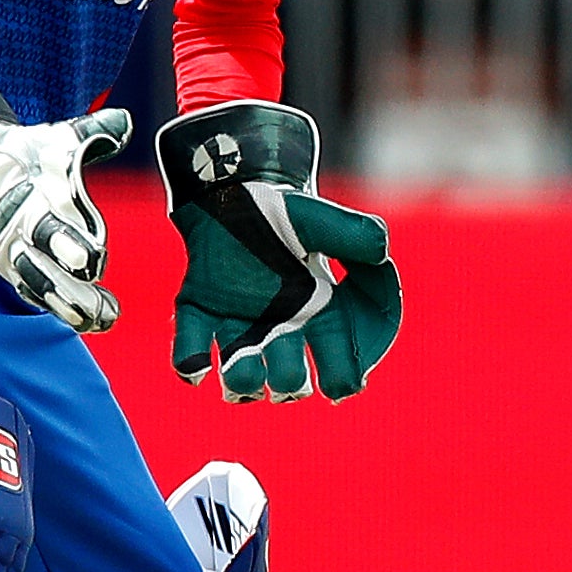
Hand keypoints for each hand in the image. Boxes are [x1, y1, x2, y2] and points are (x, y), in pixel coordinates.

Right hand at [0, 58, 127, 331]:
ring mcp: (13, 253)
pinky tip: (90, 321)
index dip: (70, 244)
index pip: (51, 227)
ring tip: (102, 319)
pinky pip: (36, 292)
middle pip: (45, 267)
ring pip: (41, 287)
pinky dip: (61, 307)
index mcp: (34, 202)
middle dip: (70, 288)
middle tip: (102, 308)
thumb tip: (124, 123)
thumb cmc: (22, 153)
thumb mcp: (56, 139)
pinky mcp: (11, 266)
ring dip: (71, 304)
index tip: (91, 259)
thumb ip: (93, 134)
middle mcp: (22, 233)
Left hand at [158, 101, 403, 400]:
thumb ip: (358, 235)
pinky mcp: (199, 311)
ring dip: (242, 382)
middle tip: (288, 368)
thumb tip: (381, 253)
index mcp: (320, 313)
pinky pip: (189, 352)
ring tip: (239, 364)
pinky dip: (190, 365)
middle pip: (290, 381)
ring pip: (241, 378)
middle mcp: (280, 327)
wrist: (237, 188)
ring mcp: (238, 323)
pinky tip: (197, 365)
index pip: (339, 365)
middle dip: (290, 383)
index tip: (341, 380)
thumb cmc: (288, 210)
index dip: (343, 378)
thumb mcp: (328, 219)